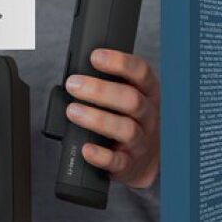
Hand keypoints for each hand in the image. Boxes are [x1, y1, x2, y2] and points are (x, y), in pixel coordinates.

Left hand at [65, 48, 159, 188]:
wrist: (145, 162)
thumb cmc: (130, 121)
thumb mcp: (128, 98)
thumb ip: (109, 84)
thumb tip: (76, 73)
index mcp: (148, 93)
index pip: (140, 72)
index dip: (119, 62)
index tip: (95, 56)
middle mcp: (148, 116)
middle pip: (131, 100)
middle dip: (100, 90)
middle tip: (73, 84)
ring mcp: (141, 141)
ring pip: (126, 129)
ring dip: (97, 119)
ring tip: (72, 111)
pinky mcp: (130, 164)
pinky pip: (118, 161)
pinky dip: (101, 156)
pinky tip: (86, 149)